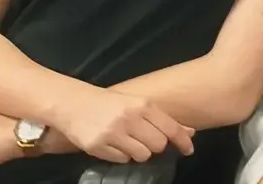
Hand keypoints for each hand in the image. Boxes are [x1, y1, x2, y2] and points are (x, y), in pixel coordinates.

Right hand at [49, 87, 193, 163]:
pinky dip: (122, 155)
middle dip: (156, 146)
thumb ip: (161, 119)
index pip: (170, 127)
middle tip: (146, 139)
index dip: (182, 140)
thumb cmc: (109, 104)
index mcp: (142, 105)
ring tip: (129, 141)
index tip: (189, 150)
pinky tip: (114, 144)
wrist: (73, 103)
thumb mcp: (136, 104)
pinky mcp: (97, 147)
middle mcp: (129, 119)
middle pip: (158, 145)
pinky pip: (122, 160)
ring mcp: (112, 134)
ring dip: (139, 152)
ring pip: (142, 155)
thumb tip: (189, 132)